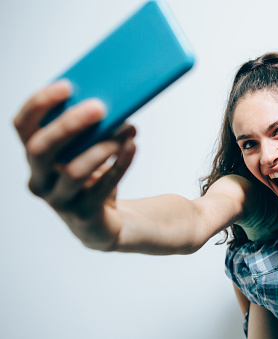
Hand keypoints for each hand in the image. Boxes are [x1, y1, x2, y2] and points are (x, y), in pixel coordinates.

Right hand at [13, 80, 135, 249]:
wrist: (104, 221)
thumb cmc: (94, 177)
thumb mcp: (88, 151)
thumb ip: (94, 129)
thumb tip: (118, 103)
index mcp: (35, 157)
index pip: (22, 126)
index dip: (39, 104)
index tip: (67, 86)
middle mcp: (39, 179)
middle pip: (40, 149)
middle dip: (69, 124)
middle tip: (100, 107)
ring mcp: (59, 201)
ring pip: (74, 171)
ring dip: (103, 148)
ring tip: (126, 133)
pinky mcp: (83, 215)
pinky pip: (103, 187)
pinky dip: (120, 165)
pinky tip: (132, 147)